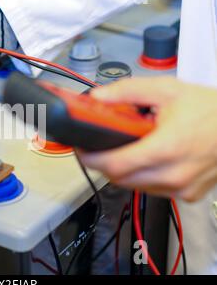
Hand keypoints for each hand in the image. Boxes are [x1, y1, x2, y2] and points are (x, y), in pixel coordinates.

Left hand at [78, 77, 216, 201]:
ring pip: (133, 186)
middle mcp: (174, 174)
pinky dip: (141, 176)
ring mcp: (182, 188)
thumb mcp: (167, 90)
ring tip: (126, 148)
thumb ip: (127, 92)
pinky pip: (151, 190)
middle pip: (119, 178)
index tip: (81, 150)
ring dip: (122, 170)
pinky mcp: (188, 195)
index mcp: (167, 147)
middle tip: (98, 146)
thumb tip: (97, 98)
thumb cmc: (209, 109)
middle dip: (103, 163)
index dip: (91, 158)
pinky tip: (146, 159)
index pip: (115, 164)